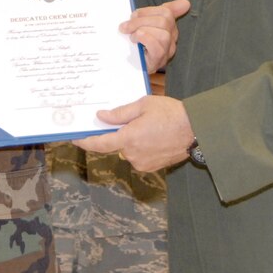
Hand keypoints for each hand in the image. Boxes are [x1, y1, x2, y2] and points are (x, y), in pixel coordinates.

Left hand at [74, 95, 194, 171]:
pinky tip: (153, 135)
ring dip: (131, 139)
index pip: (100, 143)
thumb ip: (120, 113)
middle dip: (118, 133)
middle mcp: (133, 154)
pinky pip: (138, 156)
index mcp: (129, 138)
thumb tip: (101, 117)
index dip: (86, 141)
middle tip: (131, 119)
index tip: (75, 137)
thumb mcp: (143, 105)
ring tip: (148, 125)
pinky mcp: (152, 167)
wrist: (197, 130)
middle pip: (115, 145)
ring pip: (128, 150)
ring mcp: (142, 163)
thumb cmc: (171, 113)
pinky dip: (140, 146)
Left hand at [121, 0, 189, 71]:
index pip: (167, 12)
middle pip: (164, 21)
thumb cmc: (139, 44)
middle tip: (126, 26)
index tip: (134, 14)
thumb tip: (185, 2)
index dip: (149, 10)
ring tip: (132, 36)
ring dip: (142, 31)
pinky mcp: (159, 61)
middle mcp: (172, 38)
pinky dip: (146, 40)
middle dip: (141, 20)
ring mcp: (167, 51)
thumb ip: (157, 11)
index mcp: (169, 26)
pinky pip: (158, 48)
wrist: (133, 67)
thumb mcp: (145, 24)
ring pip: (163, 34)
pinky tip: (136, 40)